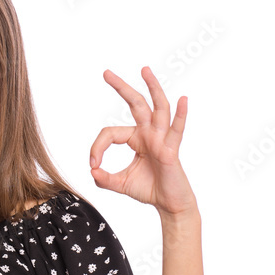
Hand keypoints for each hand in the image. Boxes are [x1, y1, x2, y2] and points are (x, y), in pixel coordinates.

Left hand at [89, 67, 195, 216]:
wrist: (168, 205)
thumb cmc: (149, 190)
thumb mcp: (120, 184)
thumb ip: (104, 178)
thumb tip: (92, 171)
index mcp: (136, 139)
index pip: (110, 133)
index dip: (97, 147)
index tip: (93, 163)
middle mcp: (149, 134)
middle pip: (136, 104)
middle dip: (121, 87)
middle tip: (106, 73)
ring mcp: (161, 139)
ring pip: (158, 108)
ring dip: (152, 88)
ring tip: (144, 70)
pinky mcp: (171, 150)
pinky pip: (176, 130)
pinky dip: (181, 115)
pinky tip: (182, 100)